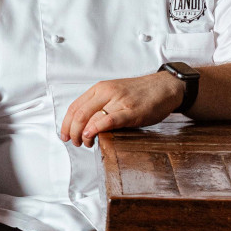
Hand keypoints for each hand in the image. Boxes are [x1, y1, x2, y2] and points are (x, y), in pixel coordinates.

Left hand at [60, 72, 184, 147]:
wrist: (165, 87)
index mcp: (100, 88)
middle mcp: (107, 92)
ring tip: (86, 143)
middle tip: (74, 142)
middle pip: (79, 113)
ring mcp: (119, 101)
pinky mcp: (132, 111)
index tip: (64, 135)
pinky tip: (91, 135)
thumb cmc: (140, 93)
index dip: (66, 124)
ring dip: (83, 134)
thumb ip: (99, 105)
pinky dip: (96, 128)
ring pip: (91, 117)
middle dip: (72, 132)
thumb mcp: (114, 93)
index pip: (75, 107)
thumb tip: (84, 125)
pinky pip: (109, 119)